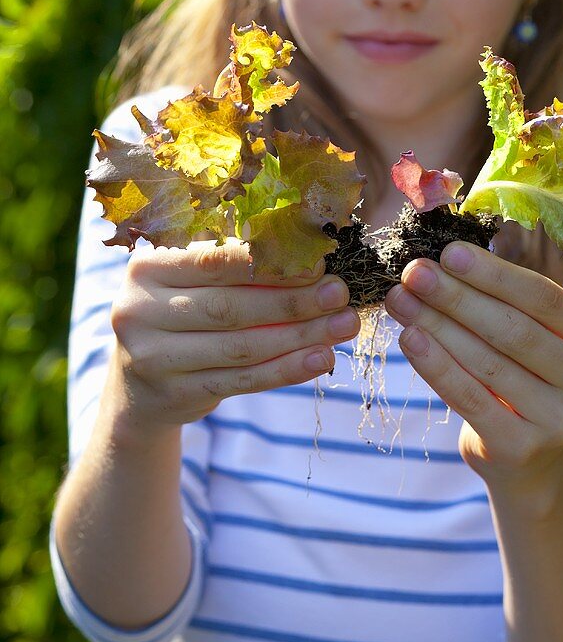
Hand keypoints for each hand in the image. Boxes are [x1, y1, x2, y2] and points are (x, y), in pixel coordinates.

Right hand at [109, 238, 359, 434]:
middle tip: (340, 294)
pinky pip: (241, 381)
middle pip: (230, 306)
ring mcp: (153, 357)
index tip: (318, 263)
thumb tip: (308, 247)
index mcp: (146, 267)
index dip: (269, 263)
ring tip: (343, 326)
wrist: (139, 384)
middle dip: (293, 301)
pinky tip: (319, 359)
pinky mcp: (174, 394)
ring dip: (300, 336)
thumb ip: (236, 262)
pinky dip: (286, 370)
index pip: (214, 261)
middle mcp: (139, 310)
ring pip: (240, 347)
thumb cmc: (181, 313)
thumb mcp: (191, 280)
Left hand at [384, 241, 562, 488]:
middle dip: (457, 297)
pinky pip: (470, 399)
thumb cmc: (522, 373)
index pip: (542, 296)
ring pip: (488, 363)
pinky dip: (436, 366)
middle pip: (513, 329)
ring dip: (437, 326)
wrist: (526, 454)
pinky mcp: (525, 448)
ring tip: (400, 300)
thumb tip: (440, 262)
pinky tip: (409, 339)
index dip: (493, 273)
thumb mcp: (531, 332)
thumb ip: (503, 300)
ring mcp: (562, 419)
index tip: (448, 252)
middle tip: (414, 273)